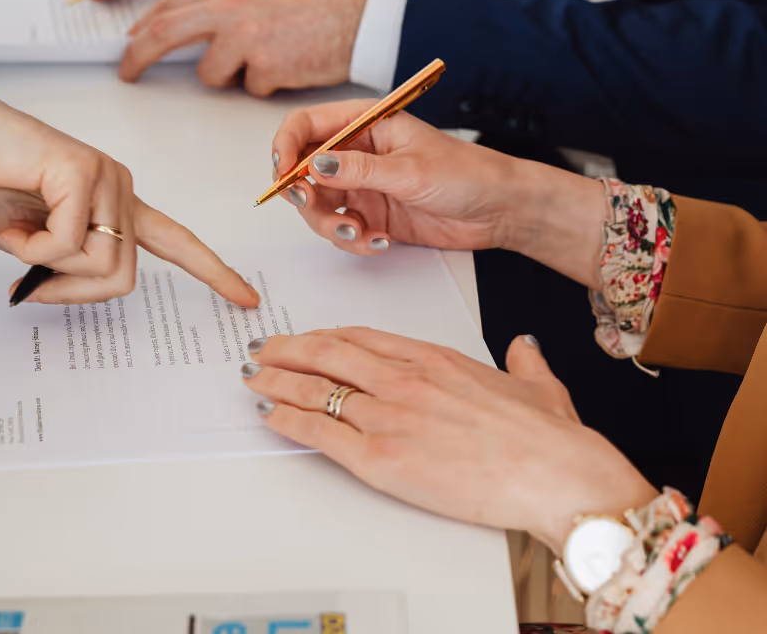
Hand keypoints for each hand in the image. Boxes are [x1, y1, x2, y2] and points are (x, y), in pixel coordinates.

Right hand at [0, 92, 258, 307]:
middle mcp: (121, 189)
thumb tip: (58, 293)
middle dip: (69, 292)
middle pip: (122, 278)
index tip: (247, 299)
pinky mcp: (83, 172)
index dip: (212, 272)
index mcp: (116, 204)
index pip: (177, 242)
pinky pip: (67, 242)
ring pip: (100, 264)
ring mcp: (106, 178)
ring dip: (47, 267)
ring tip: (17, 234)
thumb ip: (62, 267)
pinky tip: (11, 222)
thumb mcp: (30, 244)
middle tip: (28, 284)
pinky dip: (30, 247)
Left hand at [120, 0, 372, 94]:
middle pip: (164, 33)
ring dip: (229, 77)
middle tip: (128, 73)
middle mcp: (229, 6)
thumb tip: (181, 29)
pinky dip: (264, 84)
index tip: (130, 42)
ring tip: (266, 59)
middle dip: (138, 55)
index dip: (142, 27)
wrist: (358, 15)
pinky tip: (288, 65)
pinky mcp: (265, 66)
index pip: (168, 4)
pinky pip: (247, 88)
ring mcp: (245, 36)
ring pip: (209, 73)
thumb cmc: (314, 4)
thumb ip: (219, 3)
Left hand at [244, 329, 655, 551]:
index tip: (307, 337)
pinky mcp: (381, 458)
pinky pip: (319, 433)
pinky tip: (269, 414)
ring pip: (315, 387)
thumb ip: (522, 361)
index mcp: (432, 357)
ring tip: (253, 377)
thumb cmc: (546, 436)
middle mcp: (403, 378)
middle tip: (263, 349)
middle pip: (326, 353)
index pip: (361, 337)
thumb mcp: (536, 383)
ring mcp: (389, 416)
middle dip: (287, 349)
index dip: (325, 336)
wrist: (555, 474)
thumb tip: (522, 348)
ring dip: (276, 380)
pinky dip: (288, 419)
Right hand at [272, 100, 607, 287]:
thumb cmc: (467, 174)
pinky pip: (342, 230)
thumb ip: (359, 171)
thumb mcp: (410, 170)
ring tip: (358, 234)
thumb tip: (314, 165)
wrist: (500, 210)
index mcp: (364, 124)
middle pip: (303, 170)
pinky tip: (380, 242)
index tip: (284, 171)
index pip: (306, 125)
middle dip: (303, 194)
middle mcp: (356, 154)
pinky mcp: (371, 215)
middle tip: (314, 206)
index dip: (286, 145)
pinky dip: (353, 240)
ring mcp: (362, 186)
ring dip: (329, 224)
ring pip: (318, 206)